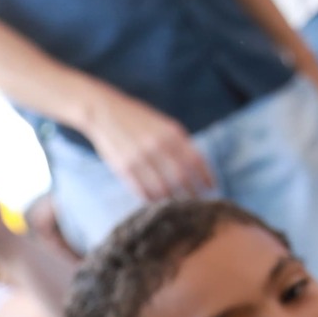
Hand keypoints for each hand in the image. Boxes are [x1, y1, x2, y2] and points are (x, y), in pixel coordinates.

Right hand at [85, 92, 213, 201]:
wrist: (105, 113)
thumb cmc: (140, 119)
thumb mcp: (165, 125)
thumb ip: (180, 144)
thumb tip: (198, 168)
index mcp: (171, 134)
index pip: (196, 160)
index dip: (206, 177)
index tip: (212, 187)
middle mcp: (157, 147)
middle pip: (182, 178)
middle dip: (193, 193)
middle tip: (197, 202)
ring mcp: (139, 159)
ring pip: (163, 189)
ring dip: (173, 199)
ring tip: (178, 203)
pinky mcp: (123, 169)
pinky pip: (143, 191)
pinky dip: (153, 199)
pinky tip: (158, 200)